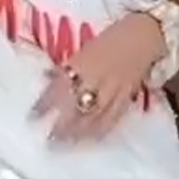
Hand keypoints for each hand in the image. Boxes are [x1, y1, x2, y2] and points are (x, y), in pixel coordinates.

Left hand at [33, 12, 165, 142]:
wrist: (146, 33)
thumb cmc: (112, 38)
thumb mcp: (86, 49)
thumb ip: (69, 67)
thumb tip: (46, 77)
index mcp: (82, 63)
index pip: (58, 86)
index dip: (45, 104)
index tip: (32, 117)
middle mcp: (95, 78)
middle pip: (75, 107)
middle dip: (61, 125)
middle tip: (48, 140)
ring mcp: (112, 90)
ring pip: (92, 117)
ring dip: (77, 132)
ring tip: (65, 144)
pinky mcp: (126, 97)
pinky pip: (112, 118)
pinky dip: (100, 131)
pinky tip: (90, 140)